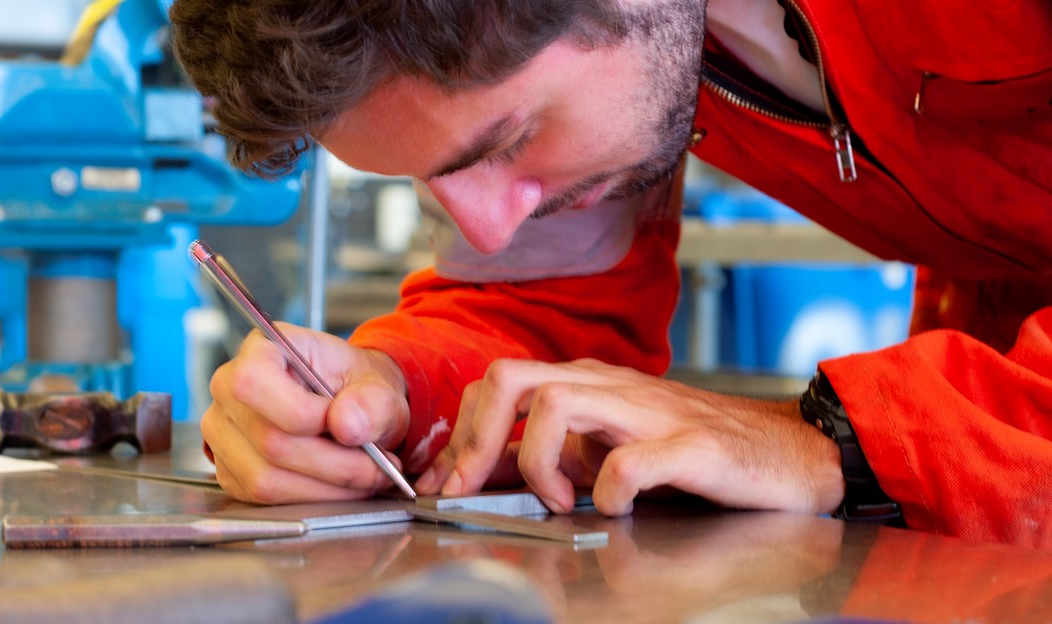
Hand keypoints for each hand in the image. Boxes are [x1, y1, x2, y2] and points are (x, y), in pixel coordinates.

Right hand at [202, 322, 409, 503]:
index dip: (303, 414)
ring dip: (326, 487)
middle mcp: (229, 389)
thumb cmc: (357, 388)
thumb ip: (372, 401)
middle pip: (270, 441)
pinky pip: (264, 499)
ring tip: (365, 476)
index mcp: (261, 349)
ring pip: (267, 478)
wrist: (352, 409)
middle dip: (334, 463)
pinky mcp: (230, 470)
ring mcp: (222, 433)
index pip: (254, 384)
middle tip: (378, 466)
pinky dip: (311, 498)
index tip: (346, 425)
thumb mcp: (379, 385)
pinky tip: (340, 486)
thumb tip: (347, 425)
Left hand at [415, 358, 843, 515]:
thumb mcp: (615, 446)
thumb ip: (561, 452)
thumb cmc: (700, 450)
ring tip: (557, 501)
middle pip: (511, 377)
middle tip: (470, 489)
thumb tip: (493, 473)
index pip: (500, 385)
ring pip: (557, 402)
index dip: (461, 435)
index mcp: (589, 385)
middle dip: (473, 438)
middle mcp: (611, 388)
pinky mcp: (691, 444)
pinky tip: (615, 509)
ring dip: (536, 460)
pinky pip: (629, 461)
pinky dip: (608, 492)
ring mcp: (650, 411)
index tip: (445, 483)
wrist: (790, 450)